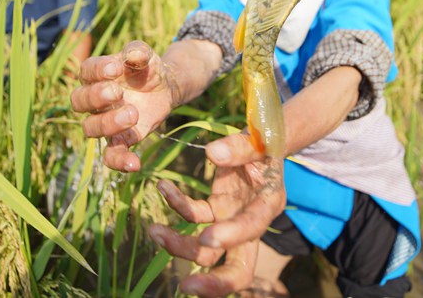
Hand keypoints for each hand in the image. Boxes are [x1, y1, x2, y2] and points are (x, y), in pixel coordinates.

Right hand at [71, 40, 178, 171]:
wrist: (164, 88)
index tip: (116, 68)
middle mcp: (94, 100)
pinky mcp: (121, 139)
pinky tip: (135, 163)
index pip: (86, 71)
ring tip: (133, 114)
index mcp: (96, 74)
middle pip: (79, 101)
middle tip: (118, 92)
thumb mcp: (146, 55)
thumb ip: (139, 51)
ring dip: (108, 124)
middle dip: (96, 97)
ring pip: (90, 128)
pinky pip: (111, 155)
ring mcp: (105, 121)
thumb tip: (135, 54)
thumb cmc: (147, 68)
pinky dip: (120, 162)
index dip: (97, 70)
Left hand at [148, 134, 286, 296]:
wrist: (264, 140)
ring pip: (206, 250)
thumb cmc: (266, 140)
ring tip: (153, 230)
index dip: (232, 236)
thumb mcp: (260, 140)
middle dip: (216, 284)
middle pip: (239, 267)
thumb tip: (213, 153)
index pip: (252, 227)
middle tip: (187, 287)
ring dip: (179, 245)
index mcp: (269, 202)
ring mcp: (231, 219)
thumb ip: (240, 146)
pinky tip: (163, 187)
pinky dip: (176, 204)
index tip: (207, 238)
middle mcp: (252, 221)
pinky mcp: (216, 210)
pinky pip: (193, 215)